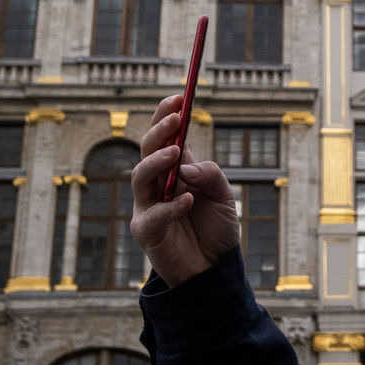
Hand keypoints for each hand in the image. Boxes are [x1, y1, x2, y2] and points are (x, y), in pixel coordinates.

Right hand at [130, 94, 241, 287]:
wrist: (214, 268)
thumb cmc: (215, 228)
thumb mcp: (224, 197)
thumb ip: (211, 176)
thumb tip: (186, 164)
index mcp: (176, 169)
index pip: (165, 136)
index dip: (167, 115)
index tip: (180, 97)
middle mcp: (157, 183)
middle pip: (147, 150)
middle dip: (159, 130)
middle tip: (176, 118)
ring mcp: (148, 206)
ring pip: (139, 176)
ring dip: (156, 161)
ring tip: (176, 152)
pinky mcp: (147, 231)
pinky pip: (152, 215)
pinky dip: (170, 206)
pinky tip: (188, 200)